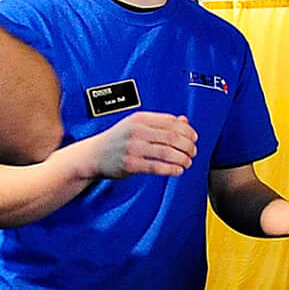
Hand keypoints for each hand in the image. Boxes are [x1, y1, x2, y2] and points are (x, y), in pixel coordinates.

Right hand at [81, 112, 195, 180]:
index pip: (171, 122)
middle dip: (187, 145)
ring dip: (182, 158)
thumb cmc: (118, 140)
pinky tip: (178, 170)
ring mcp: (133, 147)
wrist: (94, 155)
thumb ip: (161, 123)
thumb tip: (185, 121)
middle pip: (172, 137)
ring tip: (188, 162)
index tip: (194, 138)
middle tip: (193, 152)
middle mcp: (136, 131)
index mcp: (140, 118)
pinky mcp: (131, 164)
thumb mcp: (137, 125)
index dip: (187, 131)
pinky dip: (171, 169)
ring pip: (167, 152)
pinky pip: (156, 167)